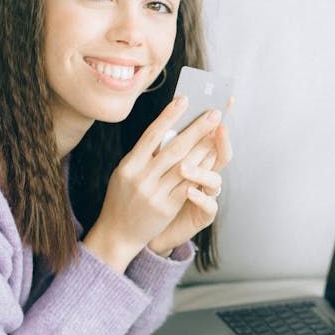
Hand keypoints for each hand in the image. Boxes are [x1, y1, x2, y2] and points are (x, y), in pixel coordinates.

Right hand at [83, 96, 225, 272]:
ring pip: (185, 166)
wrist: (117, 234)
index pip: (151, 135)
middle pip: (173, 148)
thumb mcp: (124, 174)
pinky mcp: (166, 209)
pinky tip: (212, 159)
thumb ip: (143, 156)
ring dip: (204, 147)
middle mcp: (140, 178)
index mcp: (128, 165)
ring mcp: (154, 194)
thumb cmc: (122, 199)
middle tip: (213, 113)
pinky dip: (201, 171)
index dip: (168, 116)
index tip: (184, 100)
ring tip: (218, 132)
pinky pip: (187, 185)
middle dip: (196, 129)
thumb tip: (168, 132)